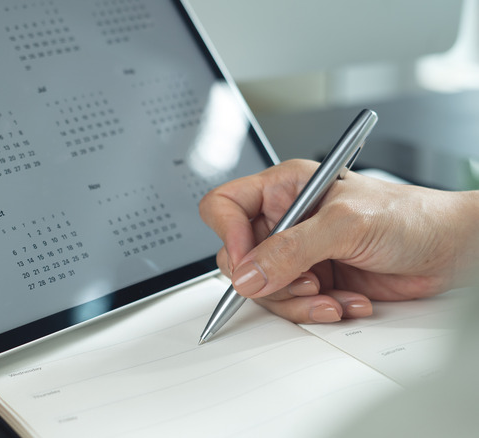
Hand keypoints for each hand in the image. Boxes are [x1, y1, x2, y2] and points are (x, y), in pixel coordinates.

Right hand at [199, 159, 478, 323]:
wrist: (451, 250)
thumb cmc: (411, 216)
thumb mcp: (345, 225)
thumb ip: (291, 250)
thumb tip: (247, 275)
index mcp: (284, 188)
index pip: (226, 207)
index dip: (229, 236)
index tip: (249, 263)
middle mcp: (286, 220)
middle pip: (239, 257)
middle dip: (270, 279)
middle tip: (303, 281)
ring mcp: (298, 253)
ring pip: (264, 288)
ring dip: (299, 301)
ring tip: (332, 295)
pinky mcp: (314, 280)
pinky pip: (293, 305)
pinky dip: (318, 310)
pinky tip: (346, 300)